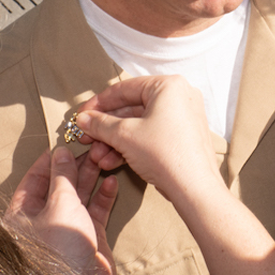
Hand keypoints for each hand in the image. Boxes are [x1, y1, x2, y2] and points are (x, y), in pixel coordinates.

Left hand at [5, 147, 116, 274]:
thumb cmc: (60, 250)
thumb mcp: (60, 204)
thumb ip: (63, 176)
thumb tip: (61, 152)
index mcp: (21, 215)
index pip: (34, 179)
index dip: (51, 160)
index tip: (66, 142)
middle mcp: (41, 221)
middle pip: (58, 185)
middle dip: (75, 166)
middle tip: (92, 146)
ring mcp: (66, 229)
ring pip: (79, 195)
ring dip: (92, 177)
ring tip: (105, 157)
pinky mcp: (87, 238)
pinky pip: (95, 211)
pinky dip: (104, 196)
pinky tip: (112, 181)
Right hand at [75, 75, 224, 203]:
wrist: (193, 188)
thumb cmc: (166, 154)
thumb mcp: (124, 136)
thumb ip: (100, 124)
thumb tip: (84, 119)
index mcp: (168, 86)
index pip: (124, 88)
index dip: (98, 103)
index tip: (81, 115)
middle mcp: (178, 97)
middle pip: (131, 108)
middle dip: (105, 128)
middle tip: (85, 138)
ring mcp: (182, 117)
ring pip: (138, 125)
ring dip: (114, 141)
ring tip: (96, 156)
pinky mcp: (181, 137)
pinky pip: (150, 135)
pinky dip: (130, 146)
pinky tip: (110, 161)